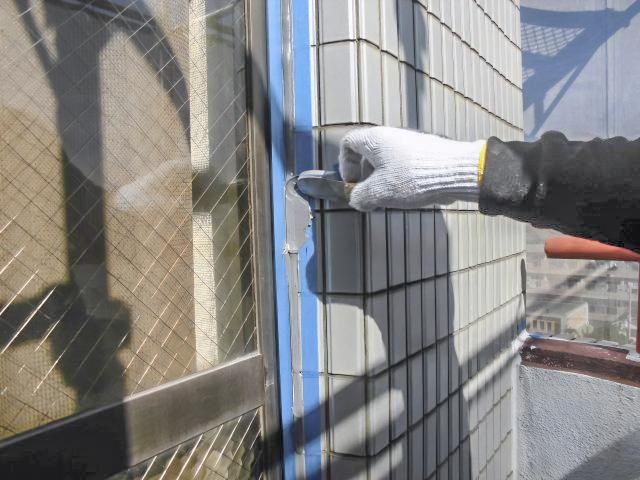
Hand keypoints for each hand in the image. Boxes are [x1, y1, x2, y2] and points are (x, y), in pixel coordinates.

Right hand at [339, 126, 484, 210]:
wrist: (455, 172)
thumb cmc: (414, 178)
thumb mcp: (378, 193)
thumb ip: (360, 197)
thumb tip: (357, 200)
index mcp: (375, 140)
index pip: (348, 143)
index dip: (345, 165)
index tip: (353, 182)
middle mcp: (391, 137)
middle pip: (368, 155)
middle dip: (366, 177)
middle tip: (370, 195)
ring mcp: (410, 143)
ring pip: (387, 162)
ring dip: (384, 181)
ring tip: (390, 198)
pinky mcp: (425, 153)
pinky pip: (404, 165)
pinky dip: (401, 180)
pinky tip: (410, 195)